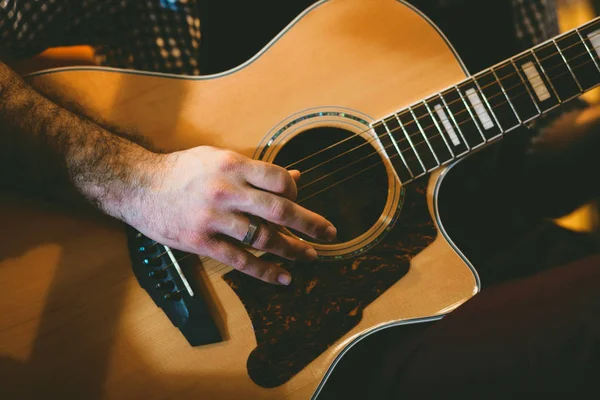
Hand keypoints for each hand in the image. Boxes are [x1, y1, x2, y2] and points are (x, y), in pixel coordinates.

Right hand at [131, 146, 336, 284]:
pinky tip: (283, 277)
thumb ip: (256, 170)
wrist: (138, 186)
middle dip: (310, 224)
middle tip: (329, 233)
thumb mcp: (217, 158)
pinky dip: (266, 271)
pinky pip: (241, 260)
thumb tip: (294, 178)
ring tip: (310, 257)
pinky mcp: (202, 242)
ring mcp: (214, 218)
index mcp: (232, 165)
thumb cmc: (180, 171)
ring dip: (292, 250)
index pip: (278, 180)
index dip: (296, 194)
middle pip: (279, 211)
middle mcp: (226, 191)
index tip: (300, 203)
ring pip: (264, 238)